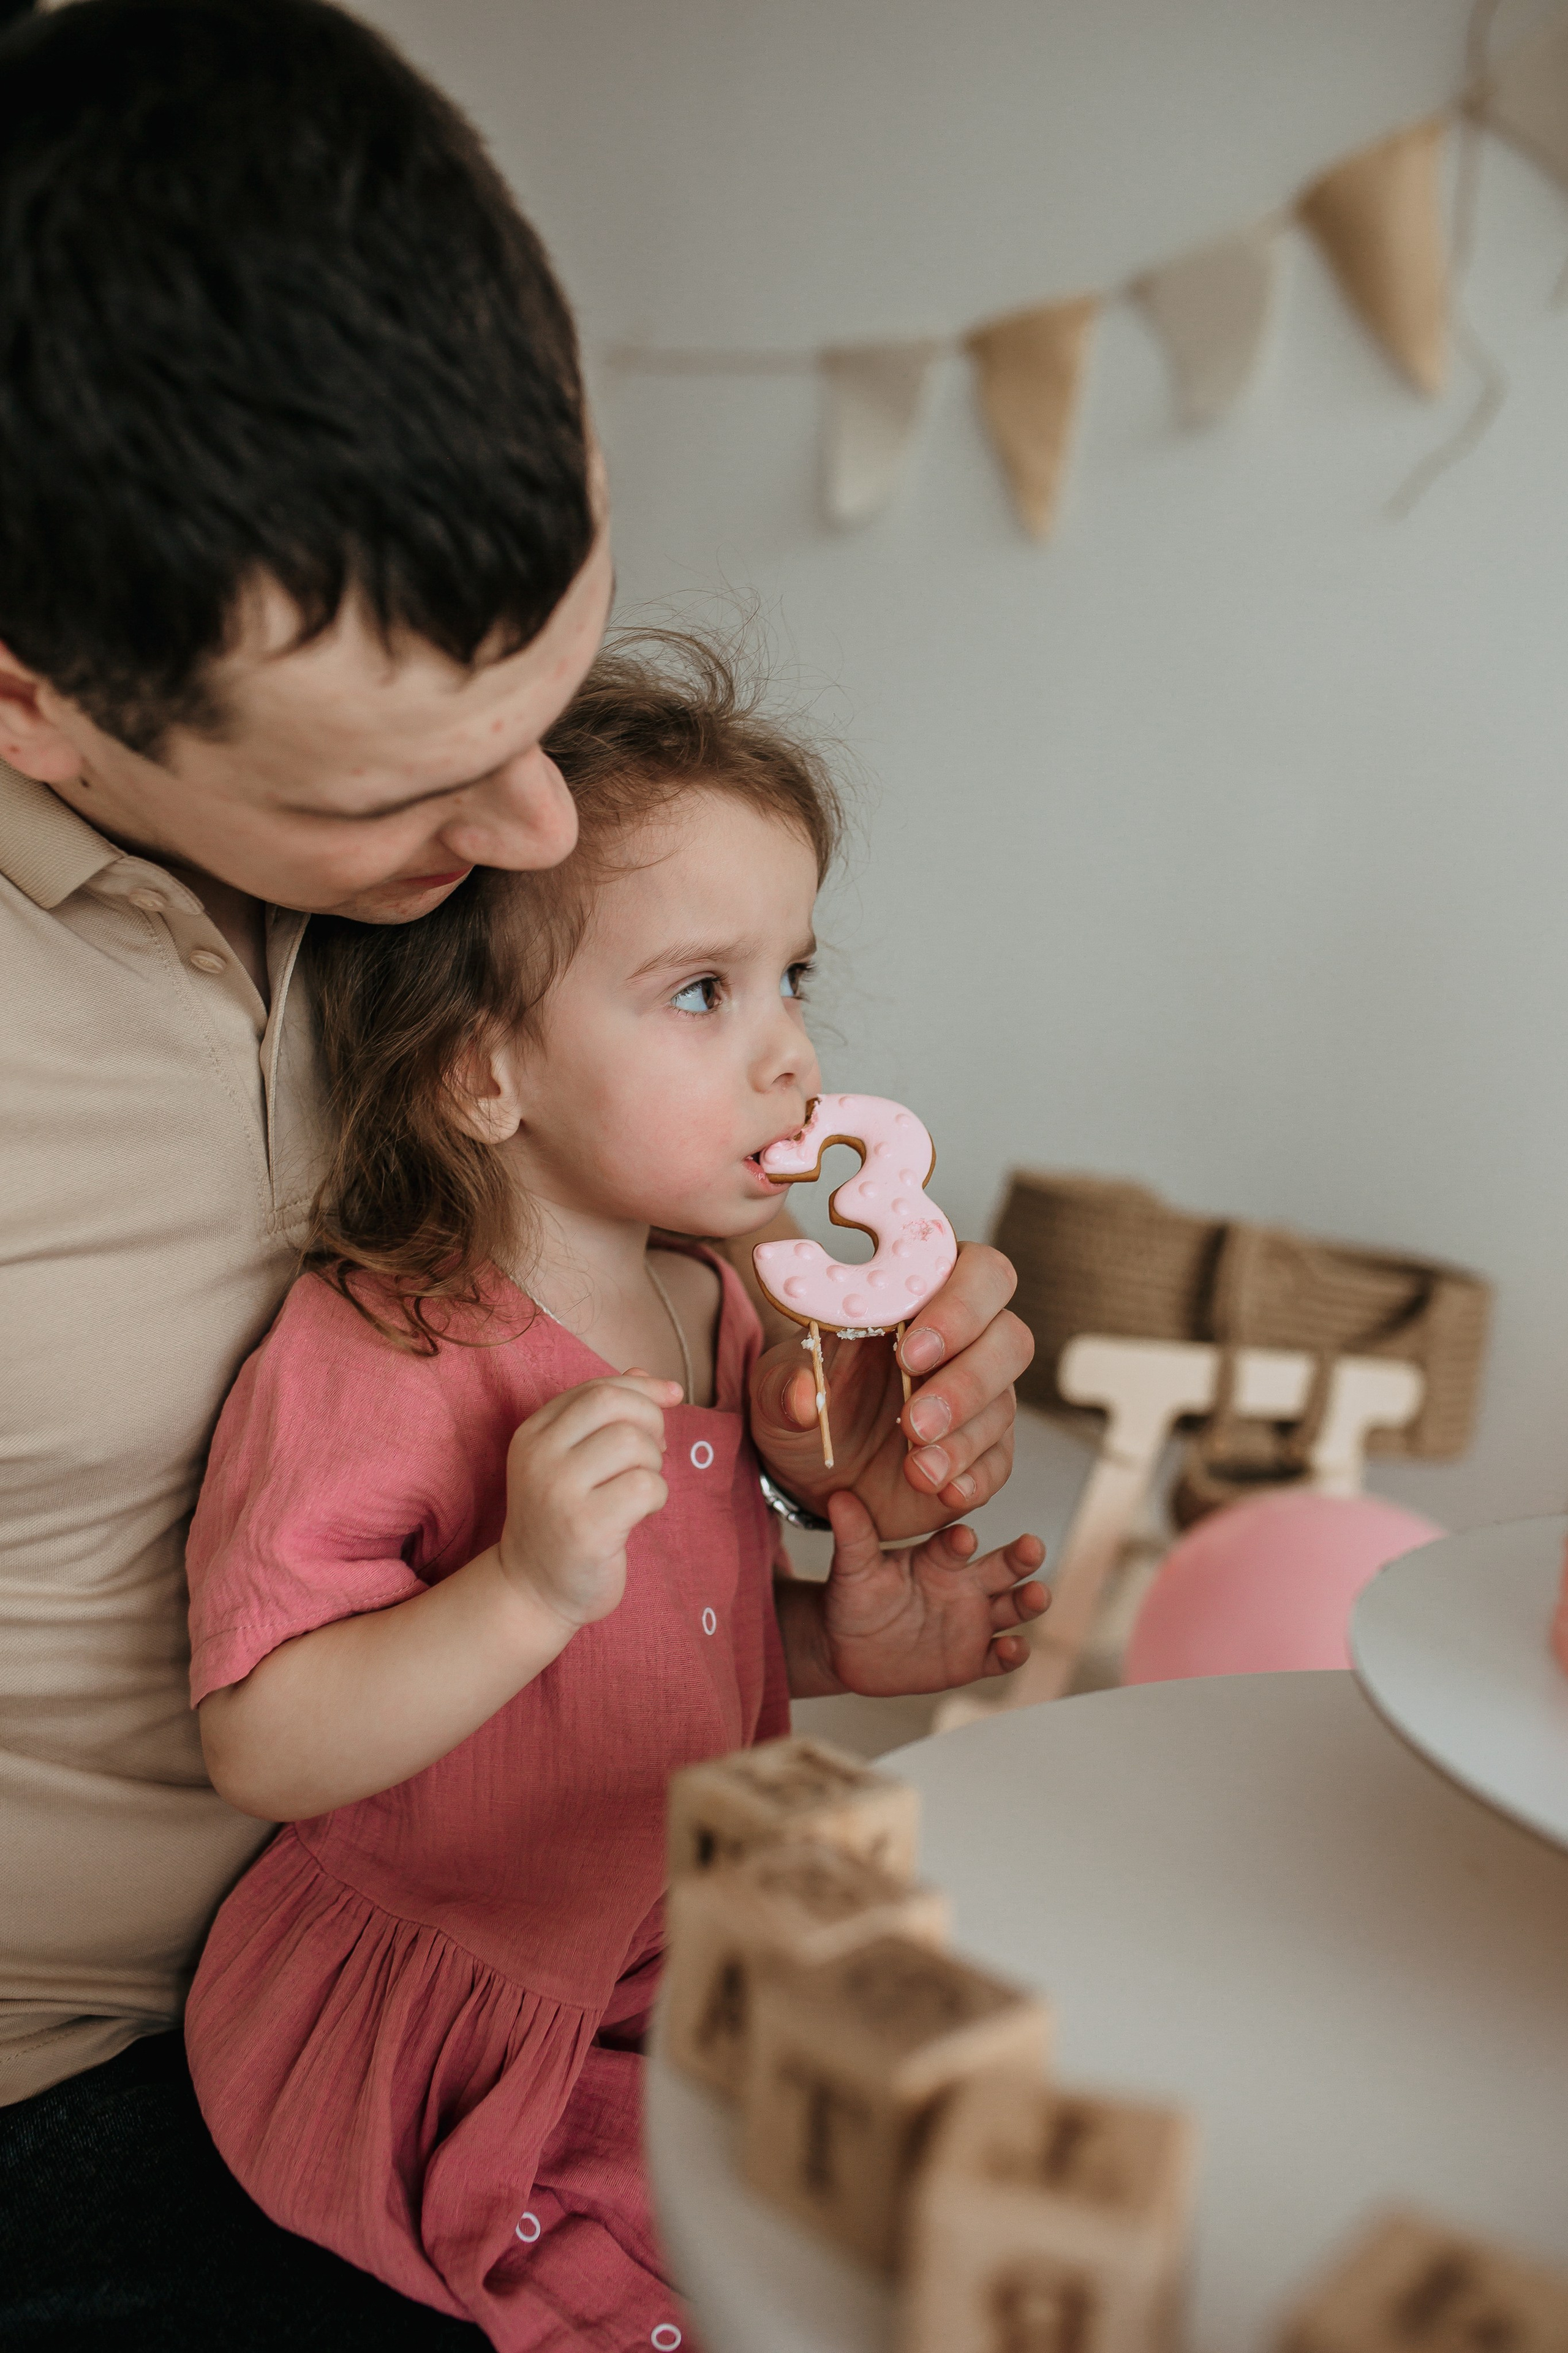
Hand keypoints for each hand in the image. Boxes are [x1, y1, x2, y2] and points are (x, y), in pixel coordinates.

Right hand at [497, 1373, 677, 1634]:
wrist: (533, 1590)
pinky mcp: (585, 1528)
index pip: (597, 1388)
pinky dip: (657, 1497)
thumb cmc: (564, 1519)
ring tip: (639, 1489)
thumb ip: (601, 1417)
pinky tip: (641, 1514)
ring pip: (634, 1443)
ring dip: (654, 1465)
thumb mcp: (571, 1460)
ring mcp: (558, 1491)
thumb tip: (644, 1374)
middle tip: (653, 1454)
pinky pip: (645, 1487)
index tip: (672, 1397)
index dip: (643, 1388)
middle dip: (651, 1421)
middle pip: (614, 1403)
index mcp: (534, 1433)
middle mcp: (539, 1456)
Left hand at [749, 1242, 1033, 1540]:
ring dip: (963, 1437)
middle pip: (1010, 1338)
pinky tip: (943, 1490)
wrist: (808, 1471)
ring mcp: (979, 1399)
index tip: (909, 1349)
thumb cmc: (803, 1402)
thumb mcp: (775, 1388)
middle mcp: (963, 1343)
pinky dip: (974, 1477)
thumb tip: (802, 1398)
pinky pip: (999, 1462)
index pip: (979, 1272)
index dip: (959, 1306)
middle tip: (914, 1420)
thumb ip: (784, 1384)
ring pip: (1003, 1405)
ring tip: (916, 1468)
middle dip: (967, 1380)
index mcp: (922, 1298)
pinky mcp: (981, 1453)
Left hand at [796, 1489, 1047, 1695]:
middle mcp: (964, 1585)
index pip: (956, 1544)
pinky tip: (1015, 1647)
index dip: (959, 1541)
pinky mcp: (972, 1659)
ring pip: (1011, 1608)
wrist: (846, 1647)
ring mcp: (972, 1622)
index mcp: (938, 1557)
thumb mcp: (853, 1569)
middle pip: (1001, 1568)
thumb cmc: (853, 1598)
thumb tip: (839, 1497)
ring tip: (1038, 1594)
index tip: (962, 1538)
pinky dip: (1011, 1653)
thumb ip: (853, 1536)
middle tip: (1031, 1546)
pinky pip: (998, 1657)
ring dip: (1028, 1601)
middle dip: (1019, 1558)